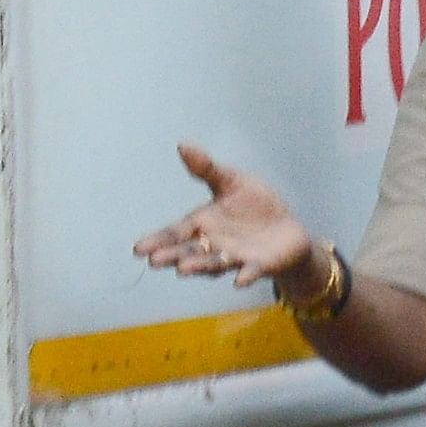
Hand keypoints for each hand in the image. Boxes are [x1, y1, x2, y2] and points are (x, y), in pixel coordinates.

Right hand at [130, 144, 317, 291]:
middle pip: (189, 251)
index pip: (176, 233)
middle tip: (154, 261)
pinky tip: (239, 281)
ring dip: (200, 267)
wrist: (288, 229)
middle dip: (173, 256)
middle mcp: (214, 245)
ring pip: (215, 263)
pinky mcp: (260, 265)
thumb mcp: (232, 182)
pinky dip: (245, 275)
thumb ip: (208, 169)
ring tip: (182, 270)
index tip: (138, 249)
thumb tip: (183, 144)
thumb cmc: (255, 206)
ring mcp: (236, 257)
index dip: (158, 241)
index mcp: (204, 224)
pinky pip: (251, 271)